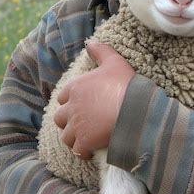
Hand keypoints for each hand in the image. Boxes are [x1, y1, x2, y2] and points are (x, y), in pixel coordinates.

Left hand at [53, 42, 134, 159]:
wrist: (134, 111)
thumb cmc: (125, 85)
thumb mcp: (114, 62)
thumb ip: (101, 51)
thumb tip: (90, 42)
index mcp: (75, 87)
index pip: (63, 96)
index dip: (70, 101)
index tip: (79, 105)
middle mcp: (71, 107)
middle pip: (60, 117)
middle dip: (68, 121)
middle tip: (80, 123)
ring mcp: (76, 126)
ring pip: (66, 136)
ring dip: (73, 138)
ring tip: (84, 139)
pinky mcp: (84, 142)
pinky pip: (77, 150)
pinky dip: (81, 151)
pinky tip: (89, 151)